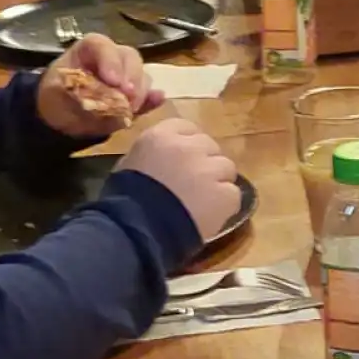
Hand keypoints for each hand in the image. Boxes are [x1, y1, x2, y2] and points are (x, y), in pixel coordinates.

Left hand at [38, 33, 161, 137]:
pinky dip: (152, 99)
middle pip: (129, 58)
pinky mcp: (134, 94)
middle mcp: (112, 57)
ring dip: (139, 91)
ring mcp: (126, 75)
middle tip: (127, 98)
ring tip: (129, 109)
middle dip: (131, 77)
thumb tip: (100, 94)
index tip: (114, 82)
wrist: (58, 118)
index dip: (110, 61)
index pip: (102, 46)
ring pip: (142, 75)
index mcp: (89, 49)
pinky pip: (148, 94)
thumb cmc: (55, 96)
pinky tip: (157, 101)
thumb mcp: (57, 92)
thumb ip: (76, 91)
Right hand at [116, 119, 243, 246]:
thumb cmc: (125, 199)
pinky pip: (232, 193)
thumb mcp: (130, 164)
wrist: (137, 230)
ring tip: (202, 202)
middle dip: (204, 162)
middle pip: (209, 146)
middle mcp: (189, 146)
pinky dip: (224, 204)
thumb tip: (164, 158)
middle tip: (193, 184)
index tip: (184, 160)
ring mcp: (209, 169)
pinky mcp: (225, 193)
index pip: (186, 128)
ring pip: (226, 167)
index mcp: (161, 136)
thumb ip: (153, 153)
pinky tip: (209, 215)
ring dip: (217, 181)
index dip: (188, 145)